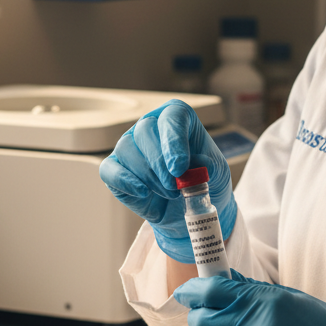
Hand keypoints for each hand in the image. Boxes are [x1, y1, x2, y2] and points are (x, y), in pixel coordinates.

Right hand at [99, 99, 234, 262]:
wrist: (187, 209)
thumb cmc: (201, 181)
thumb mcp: (216, 173)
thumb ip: (208, 165)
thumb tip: (198, 164)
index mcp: (177, 118)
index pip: (172, 116)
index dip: (174, 140)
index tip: (179, 168)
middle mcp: (150, 126)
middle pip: (145, 130)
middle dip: (160, 162)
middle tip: (175, 186)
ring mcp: (129, 145)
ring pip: (127, 150)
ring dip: (149, 176)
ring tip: (170, 193)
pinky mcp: (114, 168)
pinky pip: (109, 170)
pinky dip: (125, 181)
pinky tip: (143, 192)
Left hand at [175, 272, 325, 325]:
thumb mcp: (289, 299)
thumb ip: (251, 292)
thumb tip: (222, 279)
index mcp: (263, 300)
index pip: (211, 290)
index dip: (192, 292)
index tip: (185, 294)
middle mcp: (254, 325)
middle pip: (202, 320)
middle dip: (201, 321)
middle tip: (212, 324)